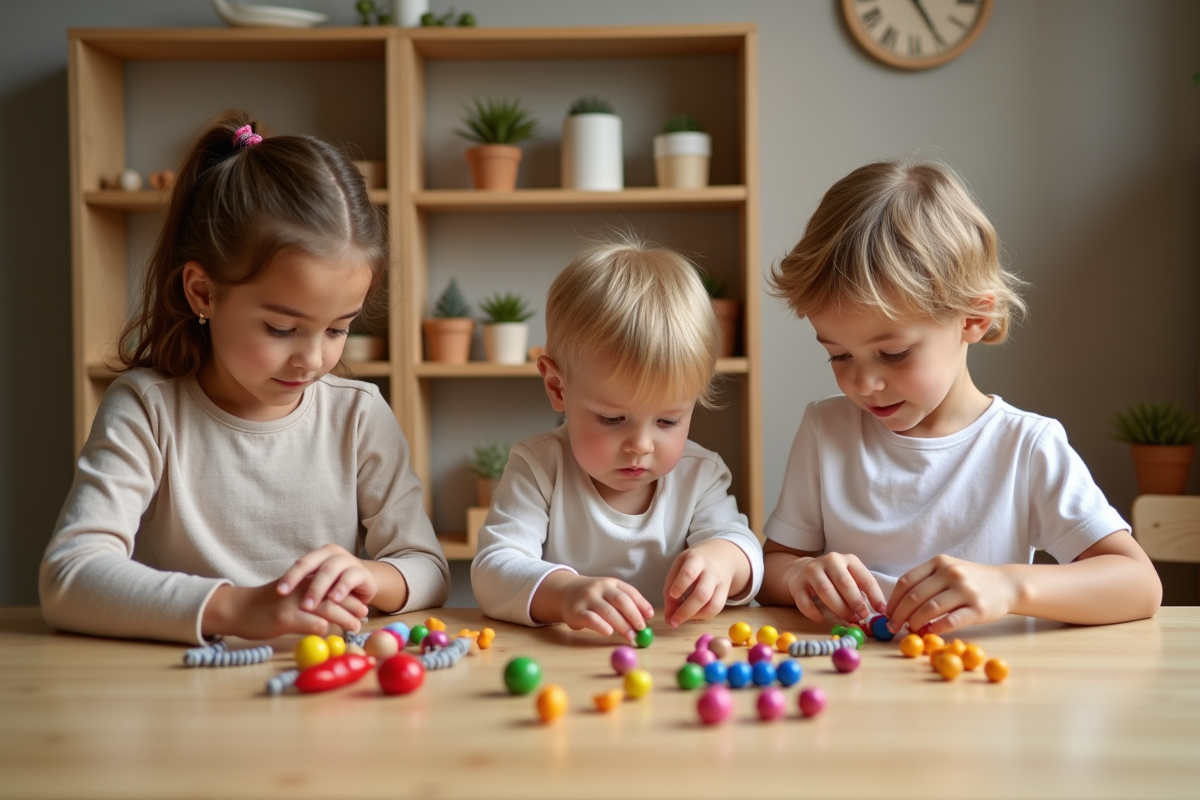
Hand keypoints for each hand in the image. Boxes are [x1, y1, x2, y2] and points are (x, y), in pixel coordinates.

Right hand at [202, 577, 368, 639]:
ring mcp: (294, 602)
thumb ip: (308, 600)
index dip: (350, 596)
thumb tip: (329, 613)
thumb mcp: (289, 596)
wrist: (238, 608)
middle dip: (353, 607)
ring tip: (355, 627)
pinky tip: (331, 634)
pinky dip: (325, 630)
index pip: (333, 586)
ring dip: (345, 619)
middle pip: (335, 596)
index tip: (362, 606)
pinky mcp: (285, 617)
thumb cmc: (265, 605)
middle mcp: (301, 588)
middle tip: (364, 617)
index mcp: (303, 581)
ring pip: (328, 609)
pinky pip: (312, 623)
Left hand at [276, 543, 377, 612]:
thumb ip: (305, 587)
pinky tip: (334, 600)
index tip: (279, 592)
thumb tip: (278, 598)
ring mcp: (350, 562)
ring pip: (331, 571)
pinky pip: (350, 579)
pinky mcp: (363, 573)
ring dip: (319, 589)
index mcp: (321, 554)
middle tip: (298, 603)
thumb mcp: (319, 584)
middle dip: (305, 585)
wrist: (365, 583)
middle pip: (317, 566)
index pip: (303, 562)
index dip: (291, 576)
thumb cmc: (336, 585)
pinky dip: (341, 589)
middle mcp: (335, 554)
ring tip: (311, 605)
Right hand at [554, 575, 654, 641]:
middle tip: (641, 629)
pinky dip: (602, 626)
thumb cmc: (594, 597)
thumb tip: (646, 620)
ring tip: (631, 637)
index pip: (630, 592)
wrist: (565, 592)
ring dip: (622, 625)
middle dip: (634, 616)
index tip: (650, 616)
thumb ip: (625, 603)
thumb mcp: (608, 593)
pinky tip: (610, 633)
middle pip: (621, 601)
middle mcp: (600, 587)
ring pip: (608, 611)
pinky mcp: (576, 611)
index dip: (642, 604)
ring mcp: (587, 598)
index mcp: (611, 582)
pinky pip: (591, 619)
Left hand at [662, 540, 744, 626]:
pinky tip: (692, 616)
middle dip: (686, 611)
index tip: (672, 595)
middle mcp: (711, 572)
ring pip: (713, 605)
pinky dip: (703, 616)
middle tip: (672, 621)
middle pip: (702, 594)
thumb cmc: (693, 562)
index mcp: (696, 560)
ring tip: (681, 620)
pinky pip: (717, 609)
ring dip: (695, 617)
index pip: (689, 572)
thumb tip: (668, 616)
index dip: (680, 585)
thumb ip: (670, 587)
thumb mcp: (679, 565)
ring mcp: (720, 583)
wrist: (721, 555)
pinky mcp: (726, 593)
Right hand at [782, 551, 886, 624]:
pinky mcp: (797, 584)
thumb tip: (877, 613)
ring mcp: (811, 571)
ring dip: (839, 609)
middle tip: (863, 617)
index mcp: (848, 560)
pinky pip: (805, 602)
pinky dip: (814, 613)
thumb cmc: (833, 578)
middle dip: (856, 602)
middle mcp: (830, 561)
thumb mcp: (849, 577)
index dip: (875, 596)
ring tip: (848, 620)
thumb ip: (861, 592)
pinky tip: (822, 620)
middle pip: (844, 583)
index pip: (865, 578)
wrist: (802, 570)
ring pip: (826, 591)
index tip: (882, 611)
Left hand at [886, 555, 1018, 635]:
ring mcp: (965, 590)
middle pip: (915, 596)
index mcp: (938, 563)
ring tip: (910, 630)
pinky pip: (950, 621)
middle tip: (893, 626)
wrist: (1007, 584)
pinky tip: (929, 633)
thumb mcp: (948, 570)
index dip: (893, 600)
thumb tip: (899, 606)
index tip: (887, 613)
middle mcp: (951, 573)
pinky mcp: (978, 608)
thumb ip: (926, 582)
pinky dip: (936, 629)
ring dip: (915, 623)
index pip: (906, 581)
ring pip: (930, 609)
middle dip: (900, 614)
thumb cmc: (972, 580)